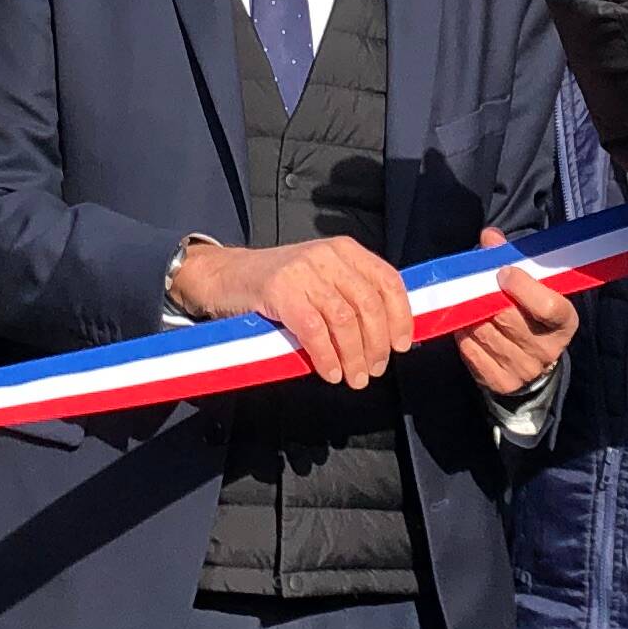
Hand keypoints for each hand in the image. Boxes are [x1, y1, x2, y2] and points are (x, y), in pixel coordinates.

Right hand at [173, 234, 417, 388]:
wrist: (226, 276)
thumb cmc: (279, 284)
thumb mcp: (321, 277)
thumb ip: (351, 295)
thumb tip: (387, 336)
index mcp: (345, 250)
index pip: (387, 281)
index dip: (400, 316)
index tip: (402, 346)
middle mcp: (328, 256)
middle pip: (368, 304)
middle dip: (377, 344)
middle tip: (374, 370)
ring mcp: (303, 272)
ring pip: (344, 320)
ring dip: (354, 356)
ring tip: (354, 378)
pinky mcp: (280, 291)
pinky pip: (314, 331)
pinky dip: (326, 357)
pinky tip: (330, 372)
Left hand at [456, 232, 577, 397]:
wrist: (534, 360)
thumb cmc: (533, 313)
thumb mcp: (535, 287)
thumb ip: (514, 259)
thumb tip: (490, 237)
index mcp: (564, 323)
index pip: (547, 306)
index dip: (523, 286)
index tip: (503, 272)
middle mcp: (547, 350)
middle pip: (508, 318)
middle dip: (487, 297)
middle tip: (475, 284)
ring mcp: (523, 369)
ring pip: (485, 333)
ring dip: (471, 314)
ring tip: (469, 303)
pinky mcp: (499, 382)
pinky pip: (471, 352)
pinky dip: (463, 334)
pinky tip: (466, 324)